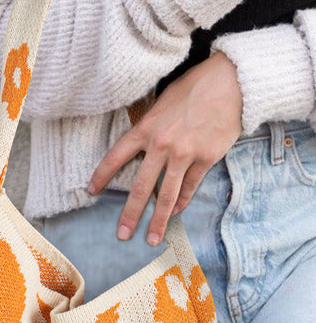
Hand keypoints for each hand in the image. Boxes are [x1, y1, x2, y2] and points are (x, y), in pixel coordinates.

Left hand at [87, 51, 242, 244]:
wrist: (231, 83)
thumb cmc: (196, 87)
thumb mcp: (163, 101)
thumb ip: (151, 124)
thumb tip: (144, 141)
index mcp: (146, 128)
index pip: (116, 156)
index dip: (102, 175)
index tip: (91, 191)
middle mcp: (162, 145)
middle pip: (141, 187)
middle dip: (130, 214)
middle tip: (121, 234)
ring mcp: (184, 154)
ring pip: (167, 195)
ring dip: (158, 220)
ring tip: (151, 239)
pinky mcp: (205, 159)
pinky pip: (190, 187)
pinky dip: (182, 202)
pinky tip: (176, 213)